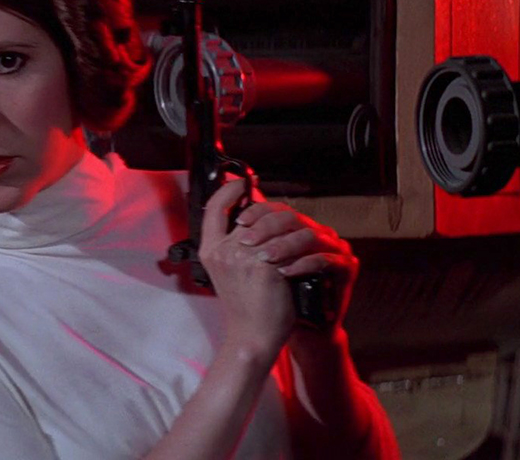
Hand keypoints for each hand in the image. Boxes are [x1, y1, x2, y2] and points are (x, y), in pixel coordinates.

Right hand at [198, 179, 296, 357]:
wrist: (253, 336)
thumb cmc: (245, 307)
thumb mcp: (230, 271)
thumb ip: (235, 244)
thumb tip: (252, 218)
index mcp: (209, 250)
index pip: (214, 208)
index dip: (229, 190)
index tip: (243, 183)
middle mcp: (222, 251)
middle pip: (253, 214)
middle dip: (275, 214)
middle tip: (290, 219)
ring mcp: (242, 257)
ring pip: (276, 226)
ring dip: (294, 230)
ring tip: (305, 239)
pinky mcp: (265, 267)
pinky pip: (289, 245)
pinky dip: (302, 249)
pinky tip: (310, 253)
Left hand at [232, 191, 357, 338]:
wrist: (299, 329)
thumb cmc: (273, 298)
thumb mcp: (254, 267)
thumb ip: (245, 242)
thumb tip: (225, 219)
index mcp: (296, 230)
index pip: (276, 208)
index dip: (257, 210)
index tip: (239, 221)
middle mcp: (317, 232)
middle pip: (292, 217)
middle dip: (266, 227)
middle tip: (246, 241)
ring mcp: (334, 248)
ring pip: (309, 235)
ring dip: (284, 245)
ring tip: (263, 259)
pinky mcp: (346, 267)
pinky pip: (326, 259)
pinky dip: (303, 264)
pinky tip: (285, 272)